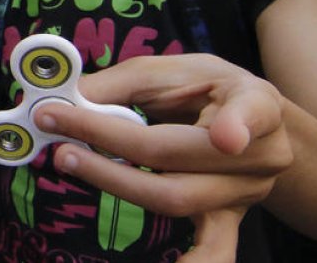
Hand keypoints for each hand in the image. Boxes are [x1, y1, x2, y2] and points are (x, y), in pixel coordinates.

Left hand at [34, 53, 291, 261]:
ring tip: (67, 158)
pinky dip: (194, 262)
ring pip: (176, 198)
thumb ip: (114, 85)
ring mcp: (245, 192)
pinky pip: (213, 249)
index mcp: (256, 102)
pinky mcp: (227, 219)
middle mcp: (263, 153)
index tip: (227, 138)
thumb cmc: (200, 89)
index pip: (250, 112)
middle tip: (57, 125)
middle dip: (111, 142)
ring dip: (113, 180)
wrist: (244, 123)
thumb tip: (53, 99)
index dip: (238, 125)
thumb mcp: (165, 72)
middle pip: (182, 157)